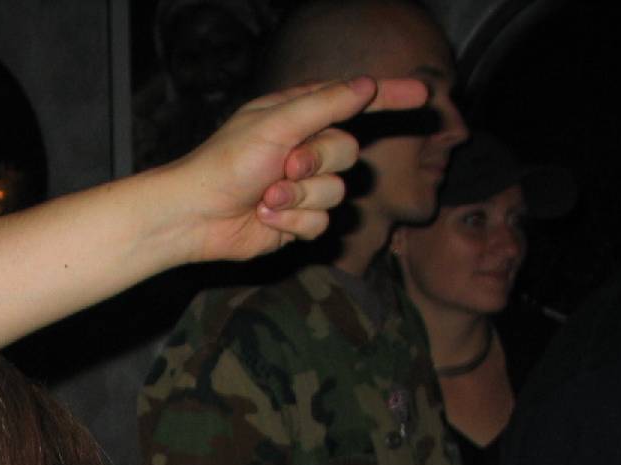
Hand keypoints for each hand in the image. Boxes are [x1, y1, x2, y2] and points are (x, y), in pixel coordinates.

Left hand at [164, 74, 429, 261]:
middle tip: (283, 166)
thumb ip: (325, 105)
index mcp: (300, 115)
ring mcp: (304, 185)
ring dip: (300, 196)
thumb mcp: (277, 124)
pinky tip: (267, 217)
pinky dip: (294, 221)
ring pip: (337, 192)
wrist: (197, 217)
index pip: (355, 101)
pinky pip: (322, 222)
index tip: (423, 94)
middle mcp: (306, 148)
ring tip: (267, 196)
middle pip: (349, 152)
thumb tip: (366, 85)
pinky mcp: (299, 219)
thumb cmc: (227, 164)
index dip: (390, 97)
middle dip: (318, 163)